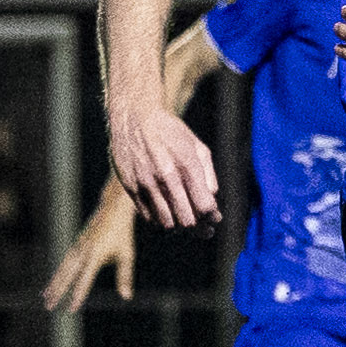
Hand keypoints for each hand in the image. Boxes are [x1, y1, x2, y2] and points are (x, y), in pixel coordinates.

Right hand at [43, 183, 138, 311]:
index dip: (78, 294)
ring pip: (62, 269)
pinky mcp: (75, 245)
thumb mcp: (127, 255)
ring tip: (45, 299)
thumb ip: (124, 276)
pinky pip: (64, 263)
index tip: (72, 309)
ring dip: (53, 284)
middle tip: (49, 307)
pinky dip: (57, 274)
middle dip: (58, 292)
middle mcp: (82, 251)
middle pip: (67, 276)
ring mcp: (77, 247)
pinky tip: (52, 284)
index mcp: (95, 254)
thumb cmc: (122, 234)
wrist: (112, 209)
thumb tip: (126, 297)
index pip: (85, 279)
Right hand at [109, 98, 218, 230]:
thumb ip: (208, 175)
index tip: (215, 219)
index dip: (212, 217)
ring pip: (167, 223)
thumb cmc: (170, 132)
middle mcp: (166, 177)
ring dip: (179, 226)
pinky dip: (160, 220)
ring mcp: (146, 183)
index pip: (204, 206)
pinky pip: (148, 216)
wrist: (134, 117)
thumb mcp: (197, 147)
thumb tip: (212, 200)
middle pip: (187, 220)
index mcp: (187, 165)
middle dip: (199, 228)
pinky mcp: (130, 187)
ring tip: (185, 220)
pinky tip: (167, 213)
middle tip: (205, 229)